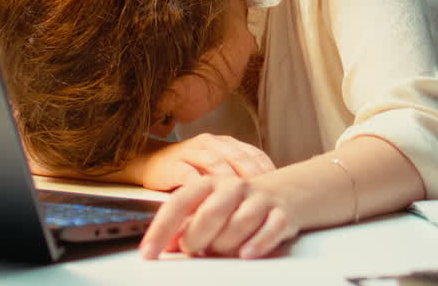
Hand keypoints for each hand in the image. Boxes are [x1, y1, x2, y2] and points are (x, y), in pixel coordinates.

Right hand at [134, 133, 275, 191]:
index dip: (266, 169)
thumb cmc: (187, 170)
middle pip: (237, 157)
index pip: (252, 153)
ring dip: (228, 183)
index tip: (279, 188)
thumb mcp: (215, 169)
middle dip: (252, 176)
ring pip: (215, 164)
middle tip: (263, 196)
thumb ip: (236, 175)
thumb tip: (267, 196)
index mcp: (225, 143)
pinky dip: (200, 188)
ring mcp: (190, 151)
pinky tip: (210, 203)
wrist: (148, 163)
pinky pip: (188, 175)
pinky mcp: (172, 164)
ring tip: (240, 201)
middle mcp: (210, 143)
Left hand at [139, 176, 298, 258]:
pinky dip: (258, 243)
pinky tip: (246, 253)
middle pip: (210, 212)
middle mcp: (233, 188)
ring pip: (240, 222)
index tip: (148, 253)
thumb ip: (187, 225)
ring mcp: (259, 199)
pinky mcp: (282, 213)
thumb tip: (164, 244)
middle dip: (196, 238)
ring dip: (226, 244)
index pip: (179, 203)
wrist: (288, 191)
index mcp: (209, 184)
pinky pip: (271, 229)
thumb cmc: (240, 204)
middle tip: (193, 250)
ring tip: (223, 251)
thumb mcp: (210, 208)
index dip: (161, 229)